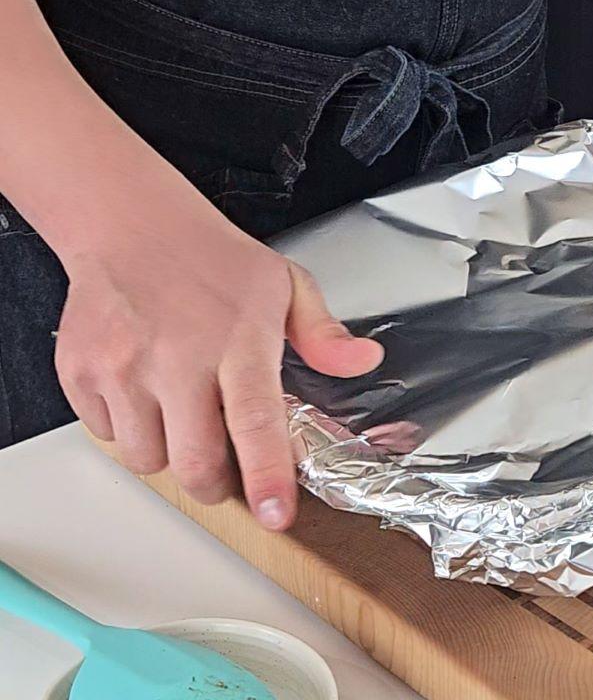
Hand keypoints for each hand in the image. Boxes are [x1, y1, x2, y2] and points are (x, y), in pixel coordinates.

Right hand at [54, 216, 382, 530]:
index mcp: (237, 340)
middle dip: (217, 484)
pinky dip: (129, 430)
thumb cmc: (213, 259)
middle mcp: (177, 357)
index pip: (255, 422)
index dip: (267, 476)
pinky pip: (107, 434)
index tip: (277, 514)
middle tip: (226, 469)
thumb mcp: (286, 285)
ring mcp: (123, 367)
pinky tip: (147, 393)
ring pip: (147, 458)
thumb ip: (324, 334)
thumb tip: (364, 361)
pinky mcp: (82, 372)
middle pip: (195, 463)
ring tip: (183, 414)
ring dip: (170, 455)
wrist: (131, 224)